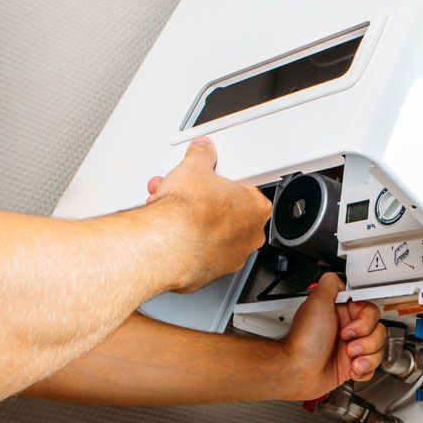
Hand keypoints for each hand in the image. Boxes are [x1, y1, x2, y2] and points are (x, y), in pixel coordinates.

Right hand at [145, 137, 271, 292]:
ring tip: (171, 208)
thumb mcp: (194, 167)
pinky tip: (171, 229)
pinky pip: (201, 250)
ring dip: (192, 219)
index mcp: (256, 207)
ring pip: (212, 231)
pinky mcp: (212, 271)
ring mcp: (232, 257)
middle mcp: (250, 236)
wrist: (165, 245)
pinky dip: (187, 240)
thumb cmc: (187, 213)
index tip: (210, 178)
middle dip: (204, 200)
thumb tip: (202, 150)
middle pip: (227, 211)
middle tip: (186, 193)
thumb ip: (202, 155)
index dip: (223, 181)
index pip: (245, 188)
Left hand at [281, 273, 385, 400]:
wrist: (298, 370)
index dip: (365, 321)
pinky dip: (364, 369)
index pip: (370, 311)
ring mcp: (352, 349)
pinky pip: (373, 366)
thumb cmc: (305, 340)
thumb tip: (338, 278)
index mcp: (341, 314)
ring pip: (378, 349)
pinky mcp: (353, 367)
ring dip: (366, 355)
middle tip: (347, 343)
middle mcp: (348, 330)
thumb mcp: (316, 300)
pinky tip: (352, 368)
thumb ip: (330, 283)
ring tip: (349, 358)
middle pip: (378, 330)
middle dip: (365, 340)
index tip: (351, 327)